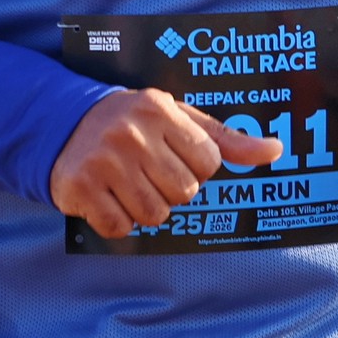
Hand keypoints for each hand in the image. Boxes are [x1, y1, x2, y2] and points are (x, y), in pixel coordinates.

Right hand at [52, 88, 283, 238]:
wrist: (63, 123)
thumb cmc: (134, 124)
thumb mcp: (178, 120)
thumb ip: (226, 138)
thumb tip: (275, 150)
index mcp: (160, 110)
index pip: (209, 163)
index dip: (196, 169)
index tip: (171, 157)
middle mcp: (131, 133)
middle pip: (184, 192)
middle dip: (171, 191)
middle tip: (148, 173)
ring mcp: (104, 160)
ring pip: (154, 215)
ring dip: (146, 209)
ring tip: (129, 185)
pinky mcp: (81, 186)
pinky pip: (120, 227)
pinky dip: (118, 221)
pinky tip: (108, 198)